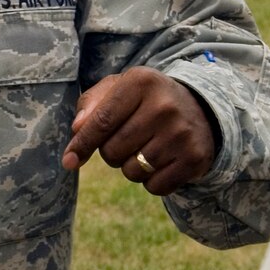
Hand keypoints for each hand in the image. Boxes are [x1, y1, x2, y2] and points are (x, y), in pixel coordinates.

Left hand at [62, 69, 218, 194]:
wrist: (201, 109)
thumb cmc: (146, 99)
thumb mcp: (119, 89)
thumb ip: (92, 104)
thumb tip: (77, 129)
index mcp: (141, 82)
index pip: (101, 121)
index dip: (82, 144)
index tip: (68, 160)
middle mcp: (164, 106)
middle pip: (113, 151)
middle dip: (110, 152)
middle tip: (128, 139)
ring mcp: (181, 134)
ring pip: (131, 172)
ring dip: (130, 167)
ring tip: (146, 147)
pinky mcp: (195, 159)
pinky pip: (154, 187)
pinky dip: (151, 181)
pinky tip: (162, 161)